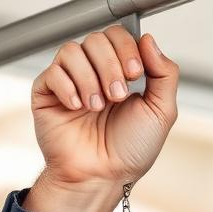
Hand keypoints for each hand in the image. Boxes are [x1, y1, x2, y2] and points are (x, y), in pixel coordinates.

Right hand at [30, 26, 178, 188]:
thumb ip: (165, 72)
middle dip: (110, 65)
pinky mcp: (47, 93)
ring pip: (73, 50)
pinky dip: (68, 88)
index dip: (127, 48)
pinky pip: (53, 72)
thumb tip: (149, 40)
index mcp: (121, 71)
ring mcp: (70, 81)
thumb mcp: (161, 111)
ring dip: (89, 78)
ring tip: (97, 107)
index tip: (135, 74)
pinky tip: (77, 108)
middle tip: (117, 96)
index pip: (119, 35)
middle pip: (96, 38)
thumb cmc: (130, 150)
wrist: (102, 176)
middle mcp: (95, 71)